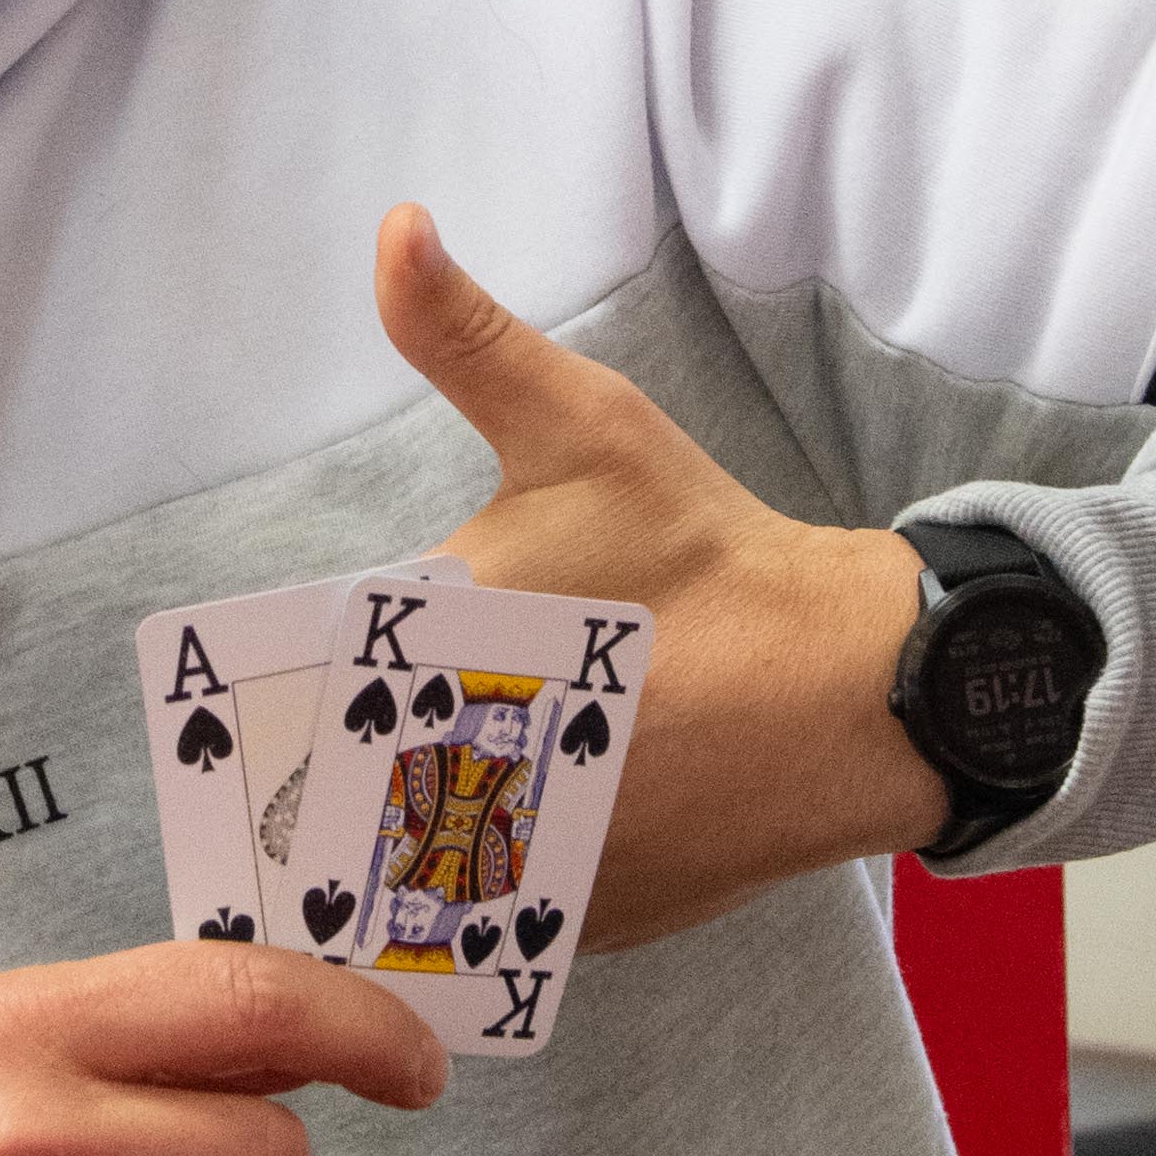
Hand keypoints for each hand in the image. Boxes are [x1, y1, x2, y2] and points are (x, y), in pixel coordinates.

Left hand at [378, 202, 941, 947]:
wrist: (856, 692)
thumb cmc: (706, 558)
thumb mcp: (587, 429)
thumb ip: (470, 339)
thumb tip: (394, 227)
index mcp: (442, 666)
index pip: (312, 698)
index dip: (299, 692)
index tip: (306, 685)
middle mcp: (472, 787)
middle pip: (352, 795)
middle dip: (349, 771)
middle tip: (387, 735)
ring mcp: (528, 873)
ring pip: (419, 873)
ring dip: (410, 842)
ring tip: (435, 796)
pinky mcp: (581, 928)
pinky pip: (494, 918)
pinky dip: (488, 890)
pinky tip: (506, 843)